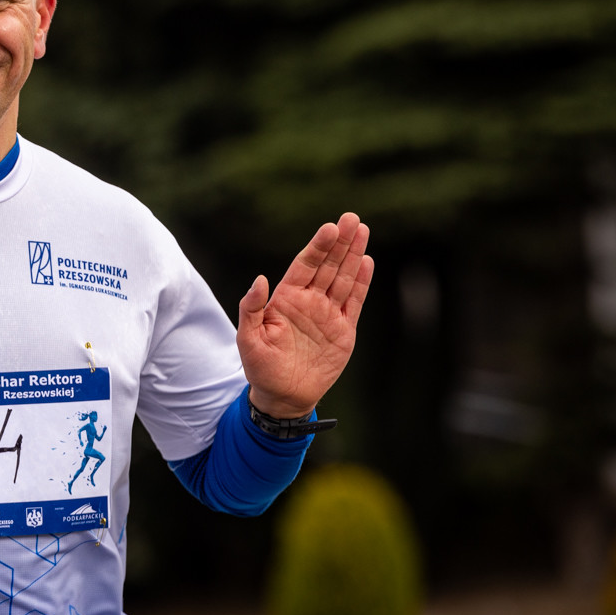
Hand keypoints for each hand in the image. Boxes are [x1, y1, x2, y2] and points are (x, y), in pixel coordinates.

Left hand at [237, 212, 372, 417]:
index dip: (317, 247)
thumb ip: (251, 308)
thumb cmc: (260, 367)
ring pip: (344, 278)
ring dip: (353, 255)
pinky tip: (367, 261)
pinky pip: (355, 302)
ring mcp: (328, 313)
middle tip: (352, 219)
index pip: (305, 265)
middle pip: (328, 266)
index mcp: (286, 298)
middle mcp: (309, 300)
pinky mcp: (344, 329)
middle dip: (340, 242)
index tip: (329, 227)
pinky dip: (362, 282)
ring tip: (362, 230)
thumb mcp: (248, 339)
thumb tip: (259, 279)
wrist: (284, 396)